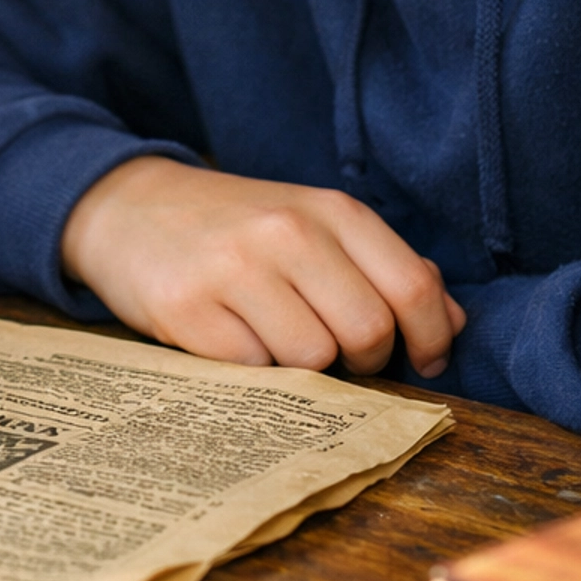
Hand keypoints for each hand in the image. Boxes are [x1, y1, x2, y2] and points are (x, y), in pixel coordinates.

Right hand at [61, 157, 464, 378]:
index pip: (413, 286)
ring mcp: (234, 269)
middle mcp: (286, 232)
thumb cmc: (235, 225)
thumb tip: (454, 321)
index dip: (431, 337)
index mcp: (328, 209)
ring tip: (276, 337)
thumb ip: (384, 266)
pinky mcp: (188, 309)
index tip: (422, 359)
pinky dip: (252, 371)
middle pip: (368, 332)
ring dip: (304, 366)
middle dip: (364, 360)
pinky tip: (234, 339)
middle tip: (338, 351)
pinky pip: (253, 372)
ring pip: (313, 358)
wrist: (126, 209)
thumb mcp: (312, 223)